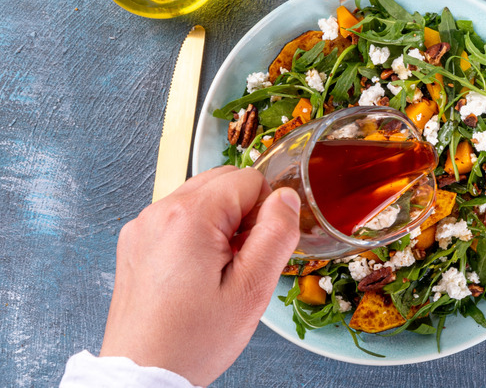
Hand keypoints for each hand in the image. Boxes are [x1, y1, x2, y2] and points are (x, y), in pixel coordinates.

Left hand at [100, 166, 300, 385]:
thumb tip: (288, 199)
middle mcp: (159, 212)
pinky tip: (198, 273)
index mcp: (189, 216)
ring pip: (201, 199)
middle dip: (243, 213)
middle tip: (243, 259)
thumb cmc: (192, 340)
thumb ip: (276, 234)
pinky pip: (178, 219)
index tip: (258, 249)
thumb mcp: (251, 290)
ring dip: (221, 223)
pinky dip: (196, 234)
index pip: (248, 179)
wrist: (143, 374)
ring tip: (220, 269)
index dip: (266, 211)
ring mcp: (143, 226)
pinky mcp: (135, 243)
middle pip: (222, 182)